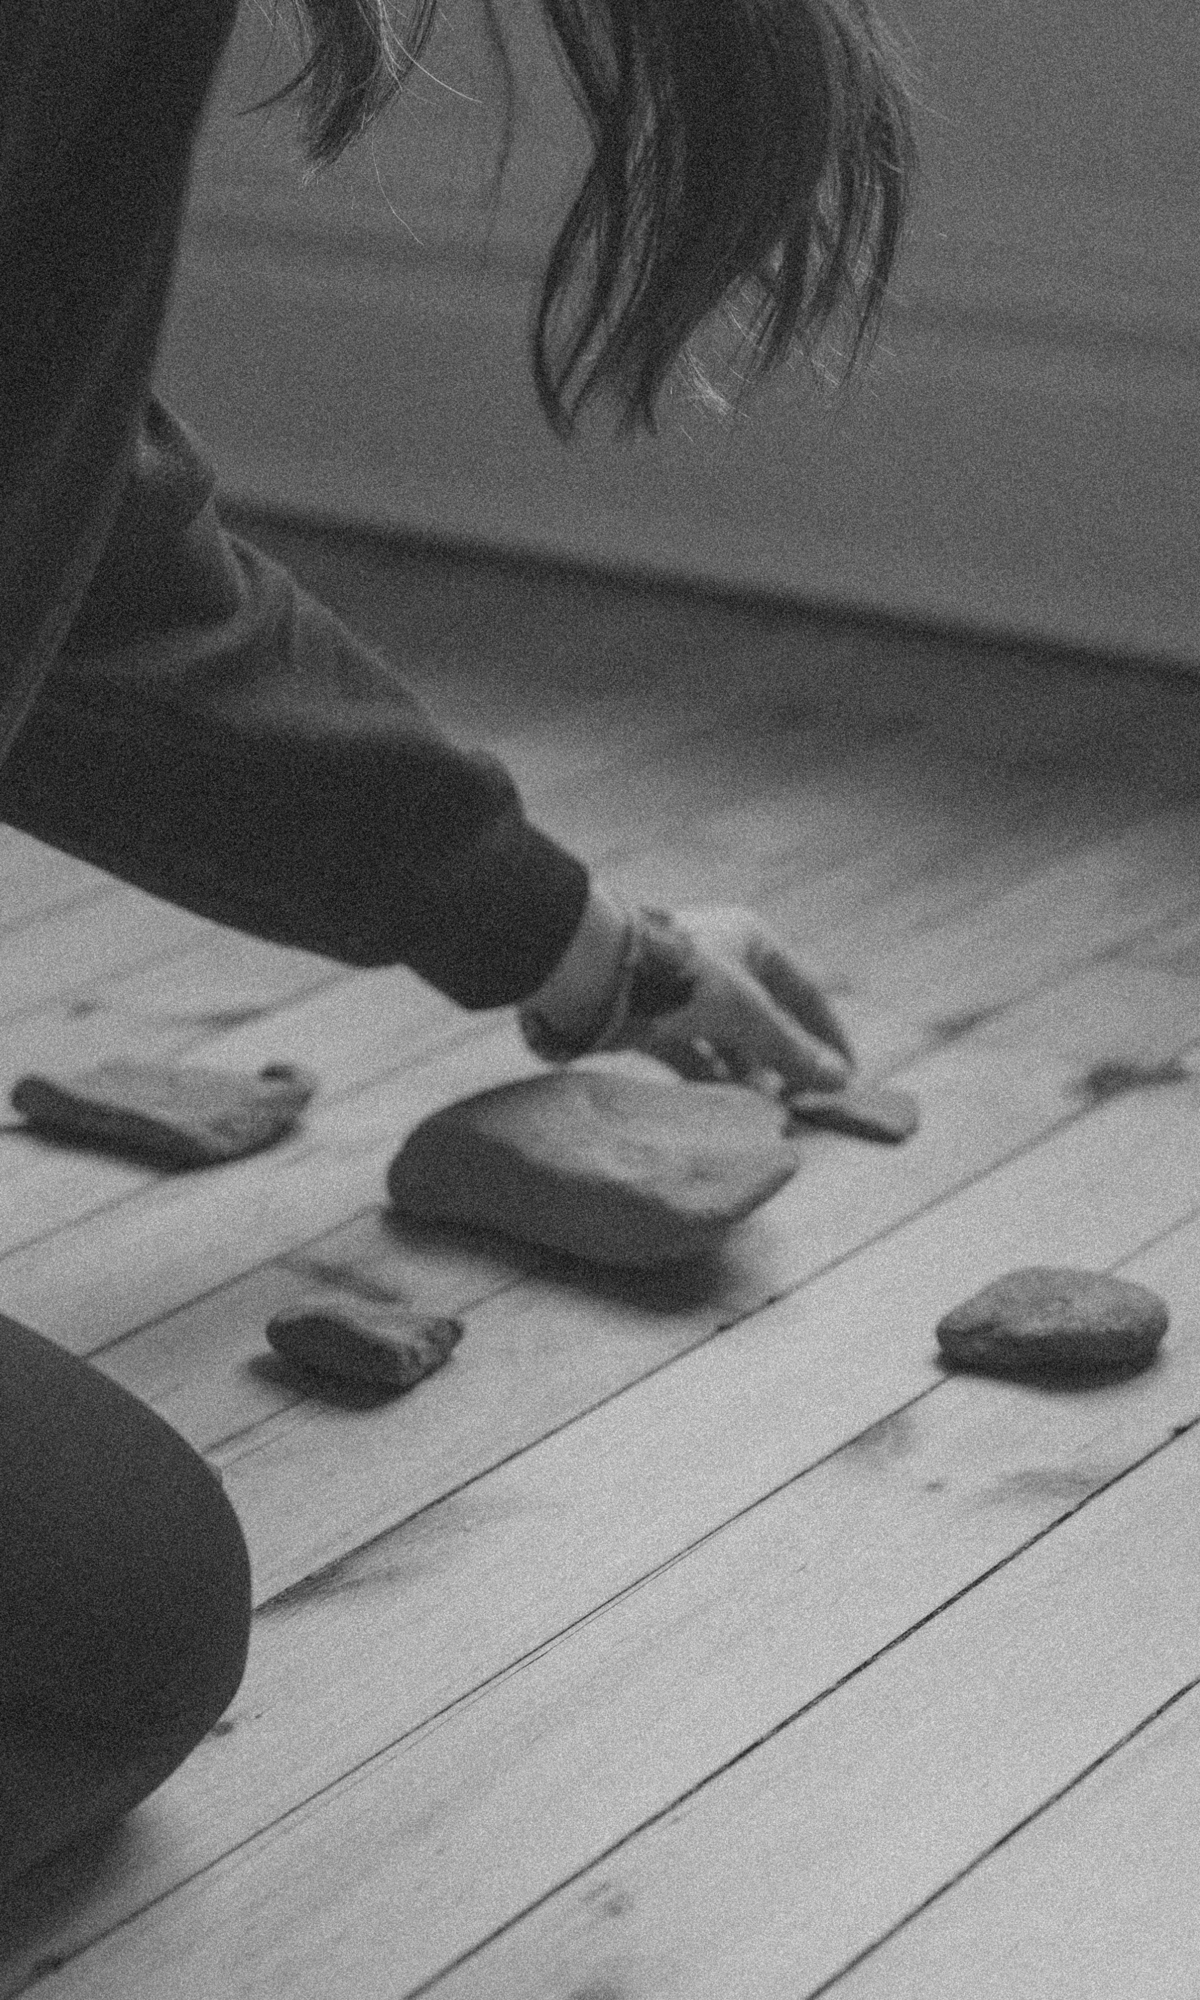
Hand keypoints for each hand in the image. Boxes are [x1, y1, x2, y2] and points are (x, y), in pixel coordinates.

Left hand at [612, 904, 853, 1095]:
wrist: (595, 974)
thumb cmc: (682, 977)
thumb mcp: (747, 1014)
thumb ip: (791, 1048)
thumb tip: (840, 1079)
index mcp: (751, 938)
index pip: (804, 991)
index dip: (827, 1035)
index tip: (847, 1076)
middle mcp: (720, 956)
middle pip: (765, 1015)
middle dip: (784, 1059)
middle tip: (803, 1101)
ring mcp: (683, 985)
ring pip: (726, 1035)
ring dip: (748, 1071)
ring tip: (767, 1108)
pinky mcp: (651, 1013)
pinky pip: (690, 1048)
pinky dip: (709, 1073)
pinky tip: (725, 1102)